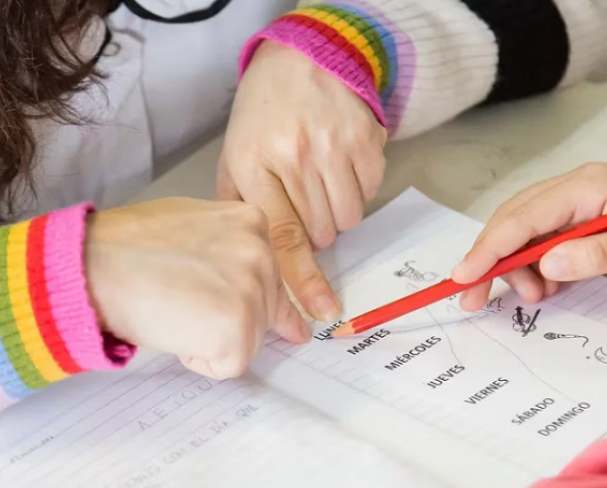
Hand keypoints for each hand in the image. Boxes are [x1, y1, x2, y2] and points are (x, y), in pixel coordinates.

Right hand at [84, 198, 309, 378]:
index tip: (258, 315)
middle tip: (182, 303)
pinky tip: (173, 329)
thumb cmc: (128, 246)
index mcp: (253, 222)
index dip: (249, 299)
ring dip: (211, 339)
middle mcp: (261, 253)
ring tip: (172, 310)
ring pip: (248, 340)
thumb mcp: (193, 227)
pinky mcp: (236, 330)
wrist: (94, 265)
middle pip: (263, 311)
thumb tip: (265, 293)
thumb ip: (231, 251)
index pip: (273, 276)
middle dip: (226, 319)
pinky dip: (200, 359)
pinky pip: (228, 364)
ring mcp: (251, 291)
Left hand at [218, 41, 387, 320]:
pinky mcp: (366, 138)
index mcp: (257, 166)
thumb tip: (256, 265)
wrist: (303, 57)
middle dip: (314, 230)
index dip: (303, 280)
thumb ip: (242, 209)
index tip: (321, 310)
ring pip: (349, 217)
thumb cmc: (264, 115)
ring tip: (319, 180)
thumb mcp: (236, 157)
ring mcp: (335, 146)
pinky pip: (370, 191)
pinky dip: (357, 188)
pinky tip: (338, 162)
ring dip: (337, 212)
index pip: (284, 237)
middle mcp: (297, 157)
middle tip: (301, 199)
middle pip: (322, 233)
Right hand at [452, 163, 606, 311]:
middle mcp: (573, 188)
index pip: (523, 217)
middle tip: (476, 301)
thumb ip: (598, 254)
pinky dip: (535, 266)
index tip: (464, 277)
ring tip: (539, 297)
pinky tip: (549, 286)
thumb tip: (547, 265)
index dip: (489, 248)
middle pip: (512, 221)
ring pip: (523, 233)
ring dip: (518, 268)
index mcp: (586, 186)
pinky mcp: (578, 218)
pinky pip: (541, 240)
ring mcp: (574, 202)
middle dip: (490, 261)